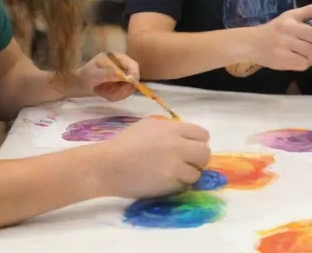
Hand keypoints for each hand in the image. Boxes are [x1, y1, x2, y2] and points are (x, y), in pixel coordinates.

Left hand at [77, 52, 139, 101]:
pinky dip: (117, 95)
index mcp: (115, 58)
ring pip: (129, 86)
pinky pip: (124, 91)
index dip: (135, 74)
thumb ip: (109, 74)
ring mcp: (119, 75)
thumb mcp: (94, 75)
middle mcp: (120, 65)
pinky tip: (108, 96)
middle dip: (126, 87)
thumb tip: (126, 76)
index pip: (132, 64)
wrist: (76, 85)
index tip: (132, 84)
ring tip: (108, 95)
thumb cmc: (83, 77)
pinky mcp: (118, 84)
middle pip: (134, 76)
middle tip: (117, 94)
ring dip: (121, 93)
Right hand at [96, 119, 210, 198]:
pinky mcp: (169, 183)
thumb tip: (185, 138)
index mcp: (172, 128)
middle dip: (198, 159)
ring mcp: (175, 165)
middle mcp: (177, 145)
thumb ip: (169, 130)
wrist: (106, 165)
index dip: (198, 142)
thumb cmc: (123, 144)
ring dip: (188, 174)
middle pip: (205, 153)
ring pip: (197, 172)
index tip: (190, 148)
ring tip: (173, 174)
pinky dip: (178, 185)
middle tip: (187, 163)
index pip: (202, 135)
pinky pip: (184, 185)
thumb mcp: (148, 126)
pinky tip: (165, 181)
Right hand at [249, 4, 311, 71]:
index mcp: (290, 17)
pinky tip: (299, 61)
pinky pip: (303, 64)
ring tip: (306, 55)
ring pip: (311, 53)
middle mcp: (287, 29)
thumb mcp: (287, 18)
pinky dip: (305, 64)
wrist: (251, 43)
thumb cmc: (272, 31)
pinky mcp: (281, 59)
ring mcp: (284, 45)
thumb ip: (306, 16)